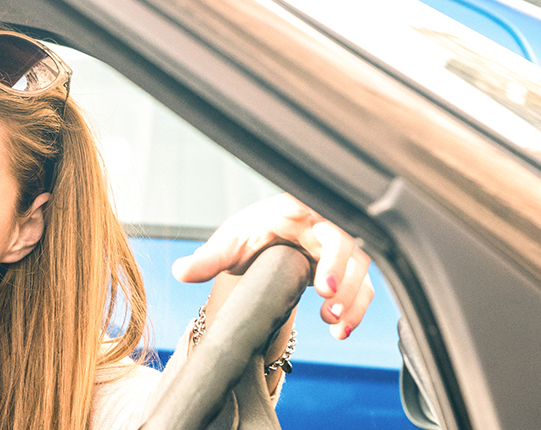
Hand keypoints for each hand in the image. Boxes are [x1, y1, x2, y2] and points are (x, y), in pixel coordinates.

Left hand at [172, 193, 374, 339]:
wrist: (271, 241)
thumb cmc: (255, 233)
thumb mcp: (232, 242)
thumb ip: (209, 258)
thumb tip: (178, 271)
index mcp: (298, 210)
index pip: (319, 215)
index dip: (326, 241)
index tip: (320, 272)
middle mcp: (325, 226)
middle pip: (348, 246)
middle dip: (342, 274)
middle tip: (327, 298)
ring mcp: (339, 250)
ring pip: (360, 271)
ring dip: (352, 298)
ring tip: (334, 323)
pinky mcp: (346, 272)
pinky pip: (361, 289)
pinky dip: (355, 310)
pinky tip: (341, 330)